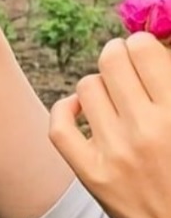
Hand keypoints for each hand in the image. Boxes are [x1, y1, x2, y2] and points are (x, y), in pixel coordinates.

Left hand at [49, 33, 170, 217]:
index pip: (143, 49)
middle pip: (110, 60)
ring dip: (98, 85)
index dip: (140, 44)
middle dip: (116, 55)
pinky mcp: (90, 172)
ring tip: (112, 98)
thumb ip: (170, 84)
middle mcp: (146, 130)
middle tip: (123, 65)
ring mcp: (114, 152)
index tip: (143, 52)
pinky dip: (65, 109)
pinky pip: (58, 125)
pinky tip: (81, 110)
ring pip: (86, 86)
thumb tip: (151, 47)